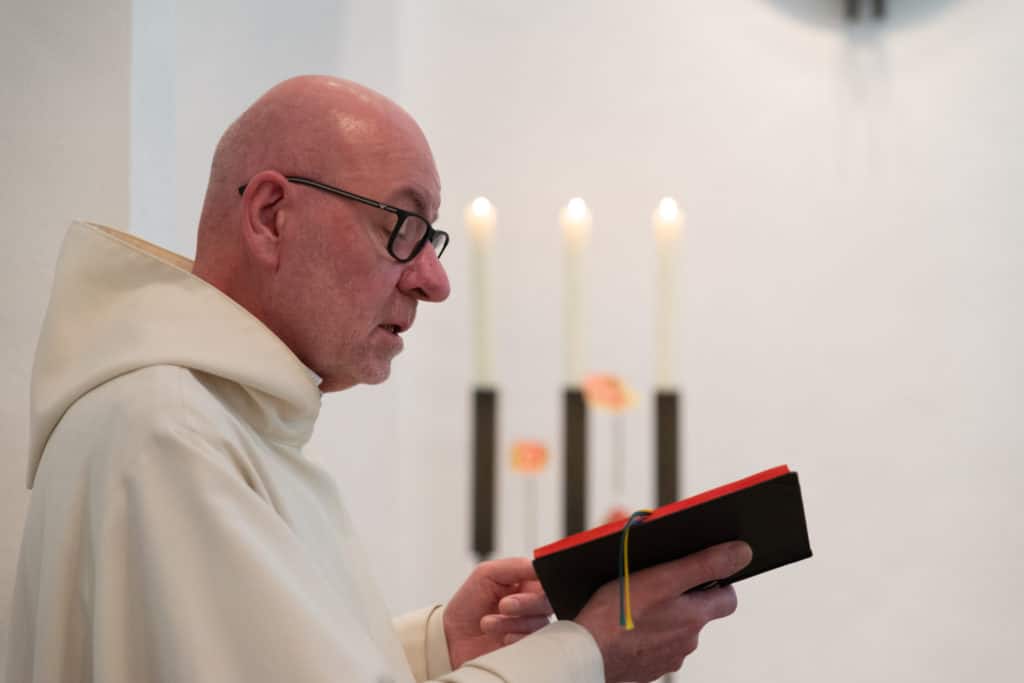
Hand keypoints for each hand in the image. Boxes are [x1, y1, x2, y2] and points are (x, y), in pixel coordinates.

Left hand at [443, 558, 553, 667]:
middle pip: (548, 602)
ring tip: (488, 623)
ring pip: (540, 623)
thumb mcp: (486, 574)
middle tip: (504, 605)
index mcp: (525, 584)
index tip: (532, 583)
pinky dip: (516, 639)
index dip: (544, 581)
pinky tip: (501, 638)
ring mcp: (529, 627)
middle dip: (526, 603)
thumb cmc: (466, 606)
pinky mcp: (526, 648)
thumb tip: (539, 566)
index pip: (547, 580)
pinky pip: (534, 643)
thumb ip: (516, 566)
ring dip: (511, 623)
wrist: (451, 639)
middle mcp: (531, 605)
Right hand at [574, 541, 752, 682]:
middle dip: (682, 596)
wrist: (587, 653)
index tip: (698, 571)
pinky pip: (653, 644)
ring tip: (634, 603)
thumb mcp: (664, 578)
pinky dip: (644, 633)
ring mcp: (667, 656)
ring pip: (673, 628)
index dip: (717, 580)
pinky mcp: (646, 666)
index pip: (728, 598)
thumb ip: (705, 564)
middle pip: (697, 612)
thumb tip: (742, 553)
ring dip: (661, 615)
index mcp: (695, 617)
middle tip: (655, 582)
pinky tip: (625, 624)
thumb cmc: (617, 615)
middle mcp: (687, 641)